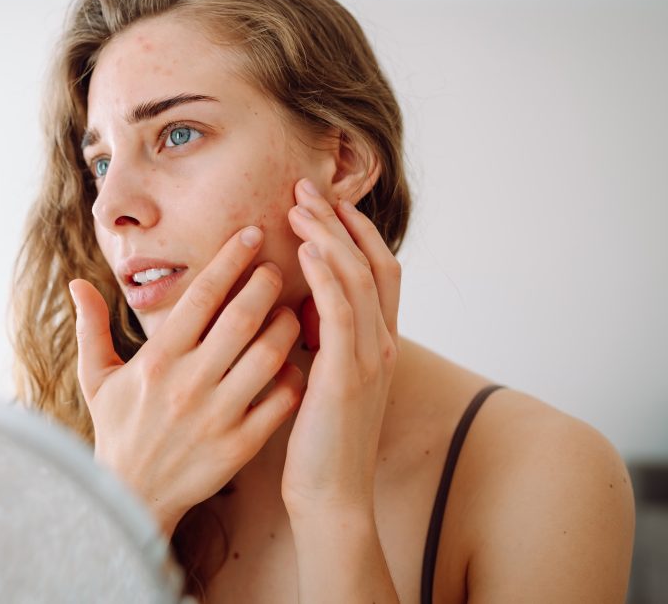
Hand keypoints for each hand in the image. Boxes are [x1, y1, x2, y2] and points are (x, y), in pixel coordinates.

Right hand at [70, 226, 304, 535]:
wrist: (130, 499)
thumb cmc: (116, 431)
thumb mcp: (96, 378)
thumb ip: (90, 328)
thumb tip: (77, 283)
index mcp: (157, 360)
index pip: (201, 296)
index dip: (230, 259)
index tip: (252, 234)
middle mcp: (189, 383)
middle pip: (242, 318)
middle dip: (267, 284)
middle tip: (277, 269)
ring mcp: (217, 415)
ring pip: (269, 355)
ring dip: (287, 325)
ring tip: (290, 311)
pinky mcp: (240, 446)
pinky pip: (281, 401)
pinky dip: (294, 377)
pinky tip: (295, 362)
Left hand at [282, 179, 401, 513]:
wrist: (331, 494)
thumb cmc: (320, 439)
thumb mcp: (326, 380)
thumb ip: (323, 342)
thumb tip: (299, 308)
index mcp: (377, 343)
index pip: (376, 271)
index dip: (355, 232)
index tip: (324, 202)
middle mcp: (382, 343)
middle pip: (371, 263)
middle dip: (339, 221)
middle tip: (305, 188)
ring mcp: (371, 358)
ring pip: (358, 279)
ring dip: (329, 237)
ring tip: (298, 206)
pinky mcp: (350, 375)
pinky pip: (343, 313)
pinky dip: (329, 276)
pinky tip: (309, 251)